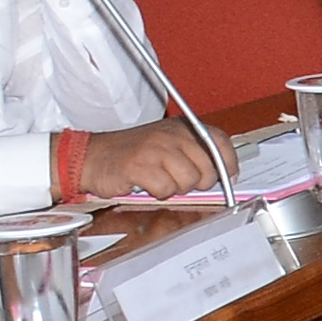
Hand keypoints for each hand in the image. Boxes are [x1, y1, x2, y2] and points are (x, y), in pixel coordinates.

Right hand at [79, 119, 218, 201]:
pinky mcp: (141, 165)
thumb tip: (224, 173)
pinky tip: (147, 184)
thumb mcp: (167, 145)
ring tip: (159, 179)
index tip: (228, 176)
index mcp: (182, 128)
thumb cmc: (132, 154)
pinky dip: (158, 192)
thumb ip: (194, 154)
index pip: (221, 142)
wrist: (92, 156)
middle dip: (197, 182)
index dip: (229, 163)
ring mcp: (157, 149)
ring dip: (175, 188)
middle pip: (208, 168)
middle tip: (179, 180)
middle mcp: (173, 135)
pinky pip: (166, 189)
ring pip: (188, 181)